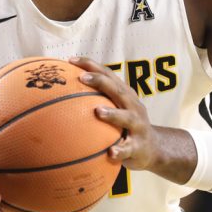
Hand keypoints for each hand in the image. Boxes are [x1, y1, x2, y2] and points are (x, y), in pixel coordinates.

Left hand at [68, 57, 161, 171]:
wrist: (154, 149)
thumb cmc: (125, 126)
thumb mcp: (114, 108)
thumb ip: (93, 99)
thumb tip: (58, 93)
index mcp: (124, 95)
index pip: (108, 75)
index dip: (91, 65)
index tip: (70, 60)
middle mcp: (132, 106)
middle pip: (118, 90)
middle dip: (100, 82)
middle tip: (82, 78)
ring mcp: (138, 126)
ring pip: (126, 117)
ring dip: (113, 114)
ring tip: (98, 112)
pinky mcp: (139, 146)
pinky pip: (128, 148)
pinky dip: (120, 150)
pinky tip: (110, 152)